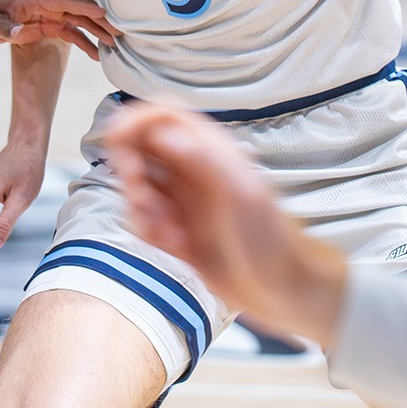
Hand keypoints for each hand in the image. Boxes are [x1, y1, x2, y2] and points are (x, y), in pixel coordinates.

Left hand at [0, 0, 118, 60]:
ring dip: (97, 31)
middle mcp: (49, 4)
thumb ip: (3, 28)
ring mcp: (52, 15)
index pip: (63, 1)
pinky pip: (73, 33)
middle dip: (99, 19)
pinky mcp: (52, 26)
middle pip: (79, 10)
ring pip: (80, 21)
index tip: (102, 12)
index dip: (83, 5)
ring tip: (114, 44)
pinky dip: (85, 43)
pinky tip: (97, 55)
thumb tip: (16, 33)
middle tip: (119, 30)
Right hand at [105, 105, 346, 345]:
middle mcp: (193, 169)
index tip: (121, 154)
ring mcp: (184, 200)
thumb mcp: (242, 196)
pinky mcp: (178, 230)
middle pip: (139, 149)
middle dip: (131, 175)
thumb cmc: (272, 243)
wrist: (285, 294)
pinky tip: (176, 250)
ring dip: (140, 210)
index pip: (162, 114)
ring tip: (171, 236)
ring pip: (137, 187)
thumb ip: (204, 160)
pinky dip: (148, 234)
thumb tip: (163, 133)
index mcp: (211, 150)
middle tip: (146, 203)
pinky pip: (144, 221)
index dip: (135, 123)